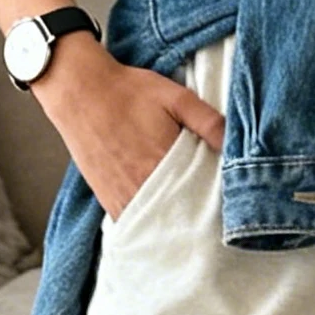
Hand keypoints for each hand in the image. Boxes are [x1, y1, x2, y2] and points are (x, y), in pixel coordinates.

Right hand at [31, 35, 224, 219]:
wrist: (80, 91)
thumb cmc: (128, 91)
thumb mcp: (176, 96)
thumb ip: (208, 121)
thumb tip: (234, 144)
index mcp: (165, 162)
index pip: (200, 197)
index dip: (214, 203)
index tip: (226, 206)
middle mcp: (143, 185)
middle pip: (179, 216)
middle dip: (195, 217)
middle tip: (209, 218)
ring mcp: (123, 195)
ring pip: (155, 223)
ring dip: (170, 223)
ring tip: (186, 221)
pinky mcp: (107, 198)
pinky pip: (132, 222)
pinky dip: (147, 223)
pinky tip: (158, 218)